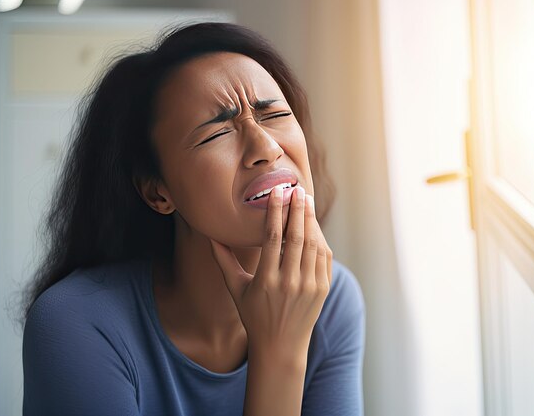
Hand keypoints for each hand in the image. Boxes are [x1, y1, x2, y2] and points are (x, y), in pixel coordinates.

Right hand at [210, 185, 331, 359]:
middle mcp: (290, 283)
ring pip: (313, 244)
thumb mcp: (236, 289)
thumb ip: (223, 260)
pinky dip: (320, 238)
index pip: (273, 238)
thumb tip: (210, 234)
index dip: (276, 212)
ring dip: (311, 220)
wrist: (280, 345)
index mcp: (266, 280)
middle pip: (297, 237)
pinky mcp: (322, 289)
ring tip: (307, 200)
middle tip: (297, 189)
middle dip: (298, 210)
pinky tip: (313, 225)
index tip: (277, 192)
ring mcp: (309, 286)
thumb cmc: (254, 315)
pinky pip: (323, 257)